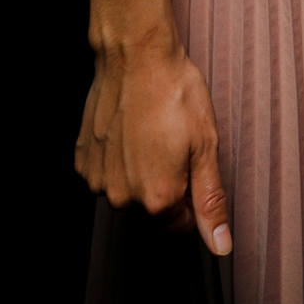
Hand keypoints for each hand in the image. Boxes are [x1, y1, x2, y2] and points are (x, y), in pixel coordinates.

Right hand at [76, 31, 231, 253]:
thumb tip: (220, 247)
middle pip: (153, 208)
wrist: (135, 56)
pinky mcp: (82, 160)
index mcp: (157, 199)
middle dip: (166, 184)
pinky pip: (105, 172)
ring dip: (140, 171)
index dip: (192, 196)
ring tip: (151, 132)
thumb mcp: (206, 146)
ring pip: (127, 190)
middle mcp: (121, 198)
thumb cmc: (175, 94)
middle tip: (174, 142)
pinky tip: (129, 130)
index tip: (192, 163)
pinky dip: (116, 158)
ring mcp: (97, 180)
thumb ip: (210, 201)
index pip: (181, 225)